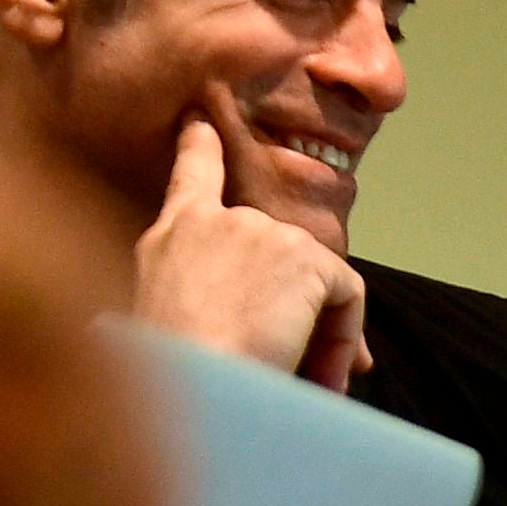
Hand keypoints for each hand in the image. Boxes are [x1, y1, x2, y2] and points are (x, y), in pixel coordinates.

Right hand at [135, 113, 365, 386]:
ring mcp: (262, 230)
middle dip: (299, 310)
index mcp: (172, 235)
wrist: (189, 382)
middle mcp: (218, 219)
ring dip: (319, 337)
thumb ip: (199, 295)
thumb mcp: (160, 319)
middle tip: (300, 371)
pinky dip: (343, 339)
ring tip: (302, 383)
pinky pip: (346, 296)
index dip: (200, 147)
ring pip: (317, 282)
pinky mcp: (303, 255)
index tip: (202, 123)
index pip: (192, 174)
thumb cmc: (172, 375)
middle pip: (283, 252)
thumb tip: (244, 319)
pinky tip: (322, 376)